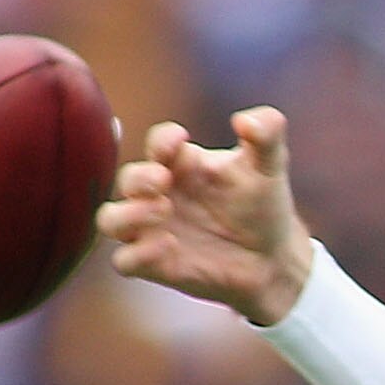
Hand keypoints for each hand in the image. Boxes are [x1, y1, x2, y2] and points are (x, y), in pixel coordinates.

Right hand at [95, 108, 315, 325]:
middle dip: (139, 178)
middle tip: (163, 181)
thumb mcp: (270, 166)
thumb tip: (246, 120)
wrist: (274, 258)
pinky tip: (168, 246)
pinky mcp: (155, 264)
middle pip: (127, 179)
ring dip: (127, 214)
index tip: (179, 139)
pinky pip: (125, 261)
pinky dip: (138, 254)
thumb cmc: (263, 206)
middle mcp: (160, 194)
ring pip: (110, 220)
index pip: (158, 143)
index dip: (163, 140)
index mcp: (183, 164)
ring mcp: (154, 230)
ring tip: (161, 210)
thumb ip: (267, 133)